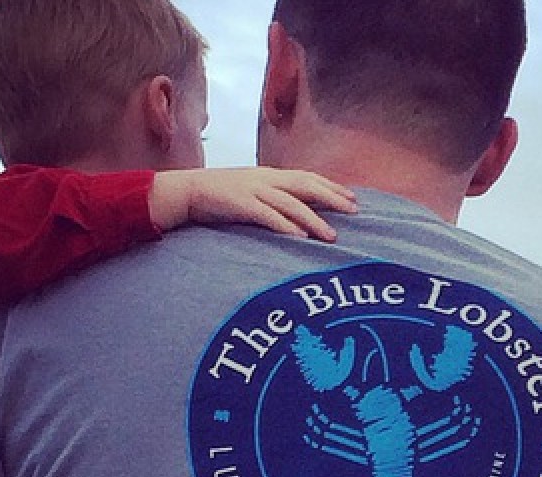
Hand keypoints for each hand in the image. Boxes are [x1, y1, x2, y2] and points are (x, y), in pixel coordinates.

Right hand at [148, 167, 357, 241]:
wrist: (186, 190)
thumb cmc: (220, 195)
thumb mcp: (251, 190)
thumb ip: (273, 197)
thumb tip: (296, 211)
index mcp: (269, 175)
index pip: (307, 177)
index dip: (331, 186)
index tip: (352, 197)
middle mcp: (265, 179)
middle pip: (306, 185)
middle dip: (332, 198)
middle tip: (354, 211)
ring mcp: (253, 190)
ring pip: (290, 203)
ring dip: (313, 219)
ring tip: (331, 235)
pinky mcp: (239, 204)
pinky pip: (267, 215)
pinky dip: (284, 225)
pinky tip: (300, 237)